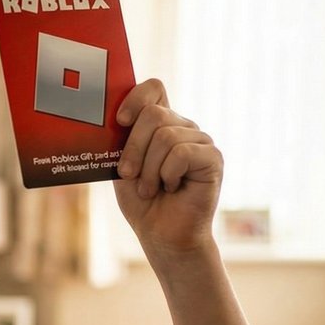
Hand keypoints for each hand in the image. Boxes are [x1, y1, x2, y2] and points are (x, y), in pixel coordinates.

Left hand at [113, 79, 221, 254]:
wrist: (162, 235)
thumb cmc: (142, 201)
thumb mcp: (122, 166)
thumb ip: (122, 140)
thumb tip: (112, 118)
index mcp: (160, 124)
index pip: (154, 88)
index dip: (135, 97)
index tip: (120, 121)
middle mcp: (183, 127)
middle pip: (154, 114)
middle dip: (133, 148)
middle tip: (128, 174)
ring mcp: (200, 140)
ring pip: (166, 136)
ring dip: (149, 169)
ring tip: (151, 188)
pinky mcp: (213, 157)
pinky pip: (182, 153)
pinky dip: (167, 174)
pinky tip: (172, 188)